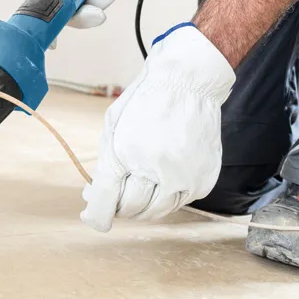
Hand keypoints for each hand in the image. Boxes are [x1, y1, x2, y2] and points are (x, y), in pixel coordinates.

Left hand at [80, 24, 235, 231]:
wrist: (188, 83)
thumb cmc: (146, 101)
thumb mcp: (113, 128)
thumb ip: (105, 168)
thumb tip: (94, 198)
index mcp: (133, 155)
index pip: (111, 202)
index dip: (98, 213)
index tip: (93, 214)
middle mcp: (163, 172)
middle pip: (134, 210)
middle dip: (121, 204)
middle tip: (118, 190)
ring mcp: (188, 178)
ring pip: (159, 211)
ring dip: (145, 202)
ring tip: (140, 181)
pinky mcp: (205, 180)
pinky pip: (181, 201)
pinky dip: (168, 194)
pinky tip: (164, 173)